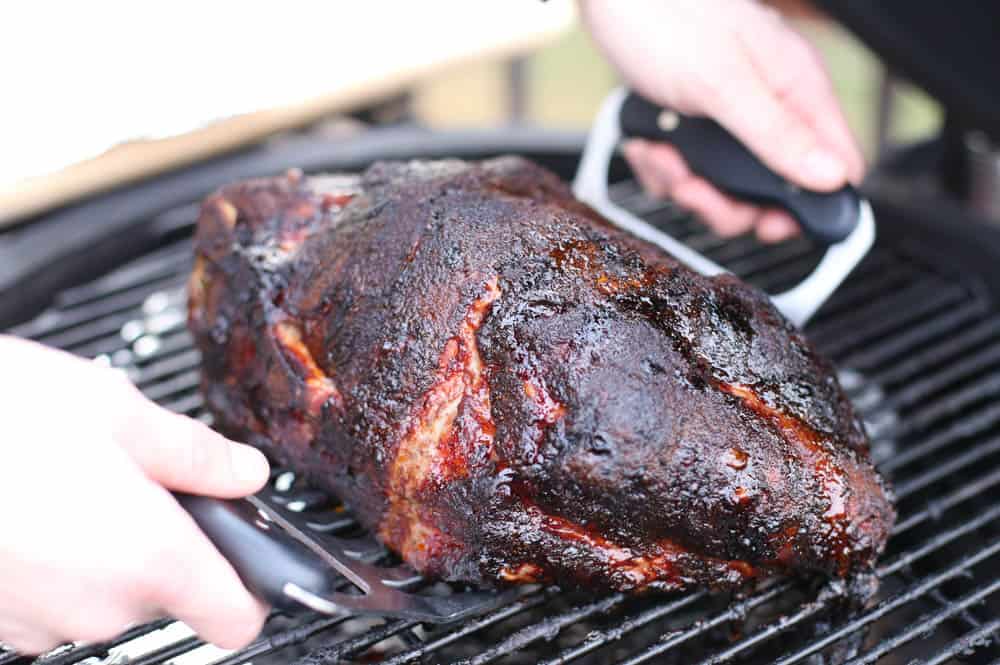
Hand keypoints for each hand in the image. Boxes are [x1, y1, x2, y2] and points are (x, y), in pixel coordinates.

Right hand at [0, 336, 269, 653]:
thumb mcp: (118, 412)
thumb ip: (196, 453)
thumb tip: (245, 472)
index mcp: (152, 557)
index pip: (238, 620)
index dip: (251, 589)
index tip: (243, 554)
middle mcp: (100, 606)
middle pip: (170, 593)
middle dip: (164, 541)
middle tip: (134, 479)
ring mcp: (39, 622)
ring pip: (107, 593)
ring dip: (105, 546)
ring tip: (70, 481)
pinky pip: (53, 594)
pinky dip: (56, 559)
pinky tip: (31, 504)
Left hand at [580, 0, 864, 241]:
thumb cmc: (669, 18)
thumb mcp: (724, 84)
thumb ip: (776, 134)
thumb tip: (832, 177)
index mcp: (797, 89)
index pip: (833, 163)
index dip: (808, 205)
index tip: (767, 223)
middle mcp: (768, 107)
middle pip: (768, 191)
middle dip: (725, 202)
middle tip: (694, 189)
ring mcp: (727, 119)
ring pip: (721, 187)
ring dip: (685, 183)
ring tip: (663, 154)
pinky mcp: (691, 126)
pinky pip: (684, 170)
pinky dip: (661, 166)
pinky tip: (648, 142)